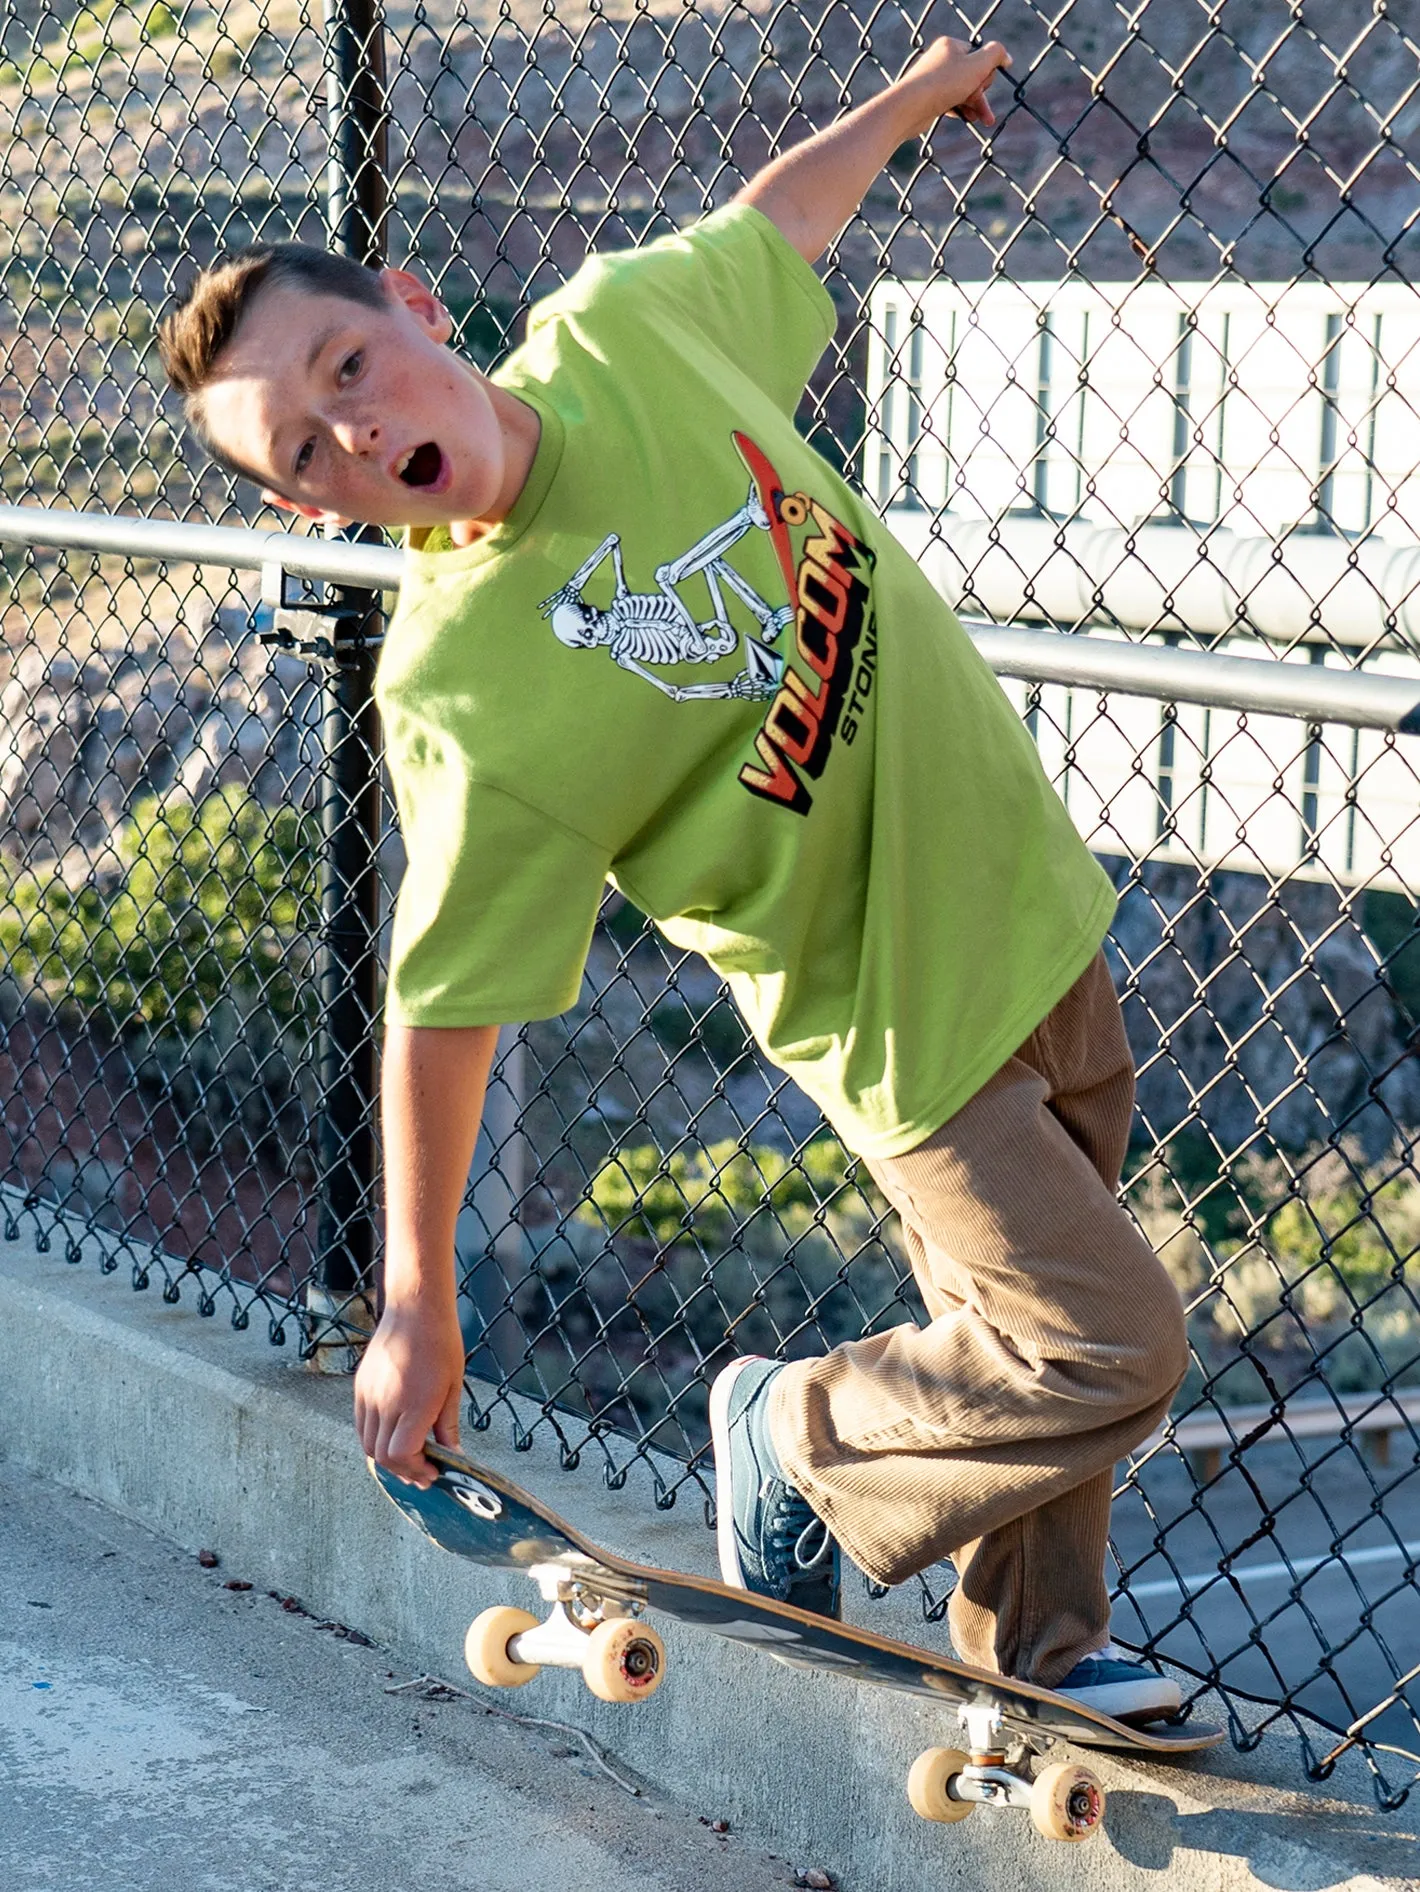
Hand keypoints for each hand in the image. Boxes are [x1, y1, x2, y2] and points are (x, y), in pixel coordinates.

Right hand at [354, 1298, 466, 1487]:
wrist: (414, 1309)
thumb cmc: (441, 1342)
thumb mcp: (453, 1386)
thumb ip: (448, 1425)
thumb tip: (453, 1455)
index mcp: (414, 1403)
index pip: (402, 1454)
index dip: (416, 1470)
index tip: (432, 1473)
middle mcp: (386, 1402)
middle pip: (382, 1456)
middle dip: (403, 1471)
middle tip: (422, 1474)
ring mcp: (369, 1395)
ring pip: (367, 1443)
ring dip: (386, 1459)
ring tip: (407, 1461)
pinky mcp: (360, 1387)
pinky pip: (361, 1424)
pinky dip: (374, 1439)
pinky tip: (391, 1438)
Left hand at [898, 37, 1011, 134]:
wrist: (908, 108)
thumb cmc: (943, 84)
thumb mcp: (978, 65)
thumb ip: (996, 54)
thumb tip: (1006, 57)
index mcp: (950, 46)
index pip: (978, 55)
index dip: (985, 71)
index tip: (982, 82)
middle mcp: (940, 60)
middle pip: (972, 75)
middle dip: (981, 92)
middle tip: (983, 105)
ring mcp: (933, 80)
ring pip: (962, 91)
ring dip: (975, 105)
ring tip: (985, 120)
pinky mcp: (928, 99)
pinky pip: (951, 103)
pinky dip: (960, 110)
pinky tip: (968, 119)